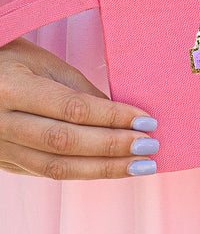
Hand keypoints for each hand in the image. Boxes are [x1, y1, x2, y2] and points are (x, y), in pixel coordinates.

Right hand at [0, 38, 159, 179]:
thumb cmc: (7, 60)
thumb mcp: (41, 62)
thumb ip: (79, 90)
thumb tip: (121, 116)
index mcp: (12, 88)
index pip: (72, 108)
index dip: (112, 117)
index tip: (146, 121)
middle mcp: (1, 122)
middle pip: (66, 142)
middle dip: (114, 147)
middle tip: (150, 147)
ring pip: (57, 167)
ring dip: (105, 169)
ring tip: (141, 166)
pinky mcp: (2, 163)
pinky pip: (47, 173)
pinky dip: (84, 172)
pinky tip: (112, 169)